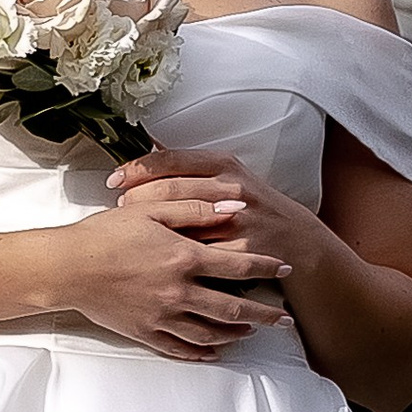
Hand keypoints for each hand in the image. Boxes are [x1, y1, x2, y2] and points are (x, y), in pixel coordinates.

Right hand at [48, 206, 291, 363]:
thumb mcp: (150, 209)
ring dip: (236, 334)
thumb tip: (235, 207)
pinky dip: (202, 352)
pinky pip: (180, 348)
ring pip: (210, 333)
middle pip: (233, 309)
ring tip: (251, 332)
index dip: (266, 267)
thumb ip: (194, 208)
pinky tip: (213, 351)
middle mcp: (179, 292)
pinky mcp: (144, 332)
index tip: (284, 268)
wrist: (66, 267)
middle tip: (284, 319)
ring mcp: (162, 316)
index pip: (238, 267)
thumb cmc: (104, 233)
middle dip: (264, 315)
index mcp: (183, 258)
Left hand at [105, 147, 323, 287]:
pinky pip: (202, 256)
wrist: (297, 241)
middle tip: (119, 207)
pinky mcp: (244, 250)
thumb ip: (192, 168)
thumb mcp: (228, 176)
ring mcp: (239, 219)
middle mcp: (232, 188)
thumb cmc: (254, 208)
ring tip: (133, 232)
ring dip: (153, 229)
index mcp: (224, 165)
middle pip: (172, 189)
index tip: (114, 179)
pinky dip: (177, 258)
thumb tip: (149, 151)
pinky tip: (159, 261)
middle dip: (138, 198)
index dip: (137, 168)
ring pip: (184, 223)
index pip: (171, 160)